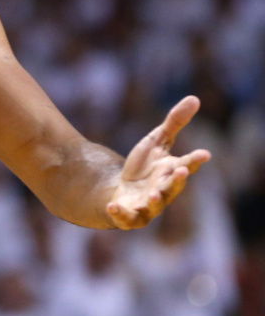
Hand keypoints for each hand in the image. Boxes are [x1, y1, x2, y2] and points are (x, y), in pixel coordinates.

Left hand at [106, 96, 210, 229]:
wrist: (121, 192)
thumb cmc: (143, 167)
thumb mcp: (156, 141)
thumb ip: (174, 123)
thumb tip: (195, 98)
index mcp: (172, 171)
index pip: (187, 165)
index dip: (195, 160)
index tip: (204, 154)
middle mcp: (164, 190)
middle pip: (173, 187)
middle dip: (177, 181)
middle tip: (181, 171)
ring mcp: (148, 205)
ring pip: (154, 205)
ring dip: (155, 200)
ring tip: (152, 194)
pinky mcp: (130, 216)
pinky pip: (126, 218)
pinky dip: (120, 214)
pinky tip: (112, 206)